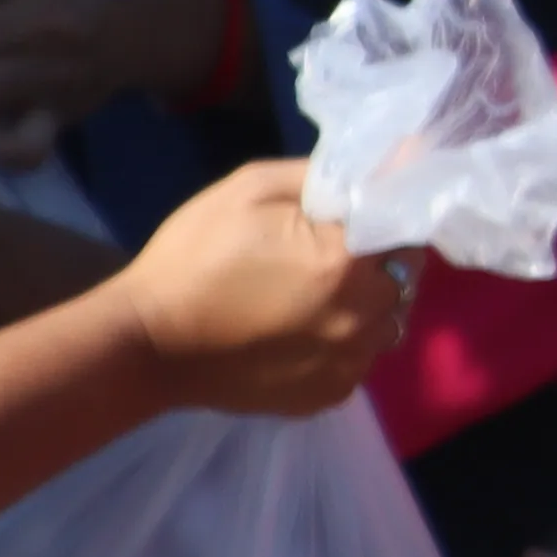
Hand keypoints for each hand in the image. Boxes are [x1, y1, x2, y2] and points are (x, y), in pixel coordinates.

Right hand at [113, 161, 404, 414]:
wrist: (149, 344)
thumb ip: (325, 176)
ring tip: (309, 299)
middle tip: (324, 258)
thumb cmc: (193, 257)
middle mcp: (366, 318)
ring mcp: (351, 364)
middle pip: (403, 281)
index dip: (383, 222)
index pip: (406, 232)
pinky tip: (297, 333)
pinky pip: (358, 360)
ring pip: (386, 325)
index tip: (351, 220)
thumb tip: (390, 160)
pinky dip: (342, 345)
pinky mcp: (332, 395)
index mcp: (350, 262)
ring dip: (364, 308)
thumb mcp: (250, 190)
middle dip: (375, 265)